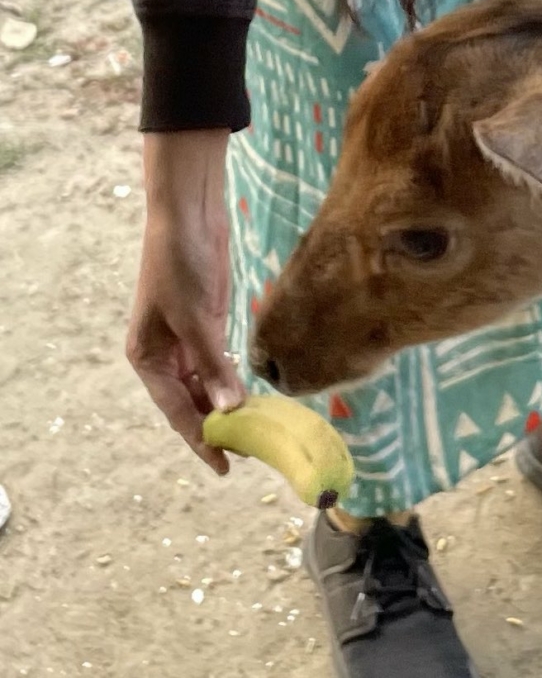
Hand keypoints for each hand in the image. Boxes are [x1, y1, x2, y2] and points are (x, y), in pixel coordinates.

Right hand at [130, 131, 242, 472]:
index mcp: (147, 358)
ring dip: (227, 404)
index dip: (200, 439)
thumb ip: (214, 364)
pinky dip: (233, 377)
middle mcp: (164, 354)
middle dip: (216, 426)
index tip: (223, 466)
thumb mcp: (196, 316)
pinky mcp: (208, 321)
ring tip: (256, 430)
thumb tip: (230, 409)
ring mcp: (187, 338)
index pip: (177, 410)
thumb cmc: (181, 263)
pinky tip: (252, 393)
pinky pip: (219, 361)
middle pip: (191, 402)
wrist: (189, 213)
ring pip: (207, 384)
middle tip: (249, 453)